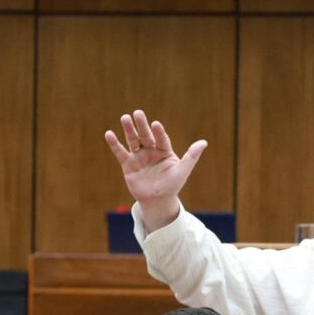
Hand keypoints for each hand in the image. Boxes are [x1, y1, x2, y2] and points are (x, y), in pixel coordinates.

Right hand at [105, 109, 207, 231]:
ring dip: (129, 129)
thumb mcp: (182, 171)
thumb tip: (204, 142)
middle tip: (138, 113)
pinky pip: (121, 152)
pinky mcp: (128, 164)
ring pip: (133, 140)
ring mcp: (139, 156)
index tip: (156, 124)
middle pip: (146, 135)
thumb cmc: (172, 186)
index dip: (159, 132)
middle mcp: (151, 150)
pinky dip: (114, 144)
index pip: (161, 138)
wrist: (157, 201)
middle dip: (142, 125)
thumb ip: (192, 156)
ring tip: (125, 117)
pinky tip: (109, 134)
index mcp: (164, 150)